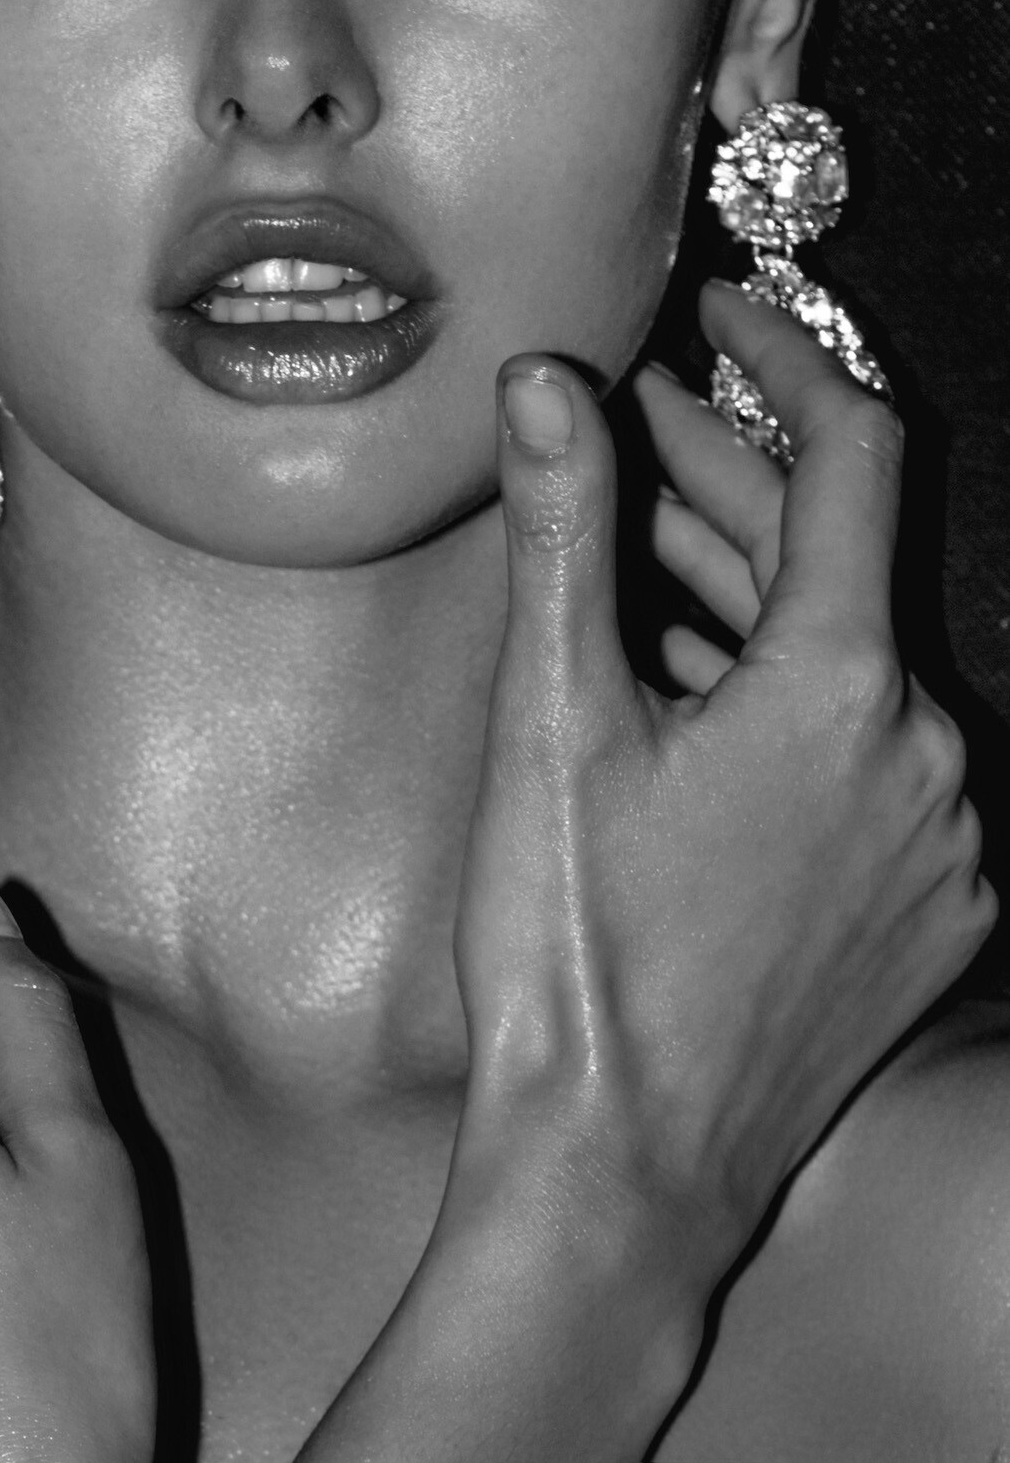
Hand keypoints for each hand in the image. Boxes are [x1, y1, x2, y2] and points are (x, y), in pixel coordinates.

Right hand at [298, 282, 992, 1462]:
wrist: (623, 1167)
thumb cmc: (573, 945)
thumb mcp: (549, 722)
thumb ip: (562, 532)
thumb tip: (542, 382)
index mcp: (842, 686)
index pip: (849, 454)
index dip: (785, 357)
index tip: (721, 313)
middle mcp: (927, 752)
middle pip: (835, 561)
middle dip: (729, 479)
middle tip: (625, 426)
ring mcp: (939, 840)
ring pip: (850, 662)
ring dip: (748, 591)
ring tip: (638, 549)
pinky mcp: (927, 910)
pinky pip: (868, 756)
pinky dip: (787, 701)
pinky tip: (697, 694)